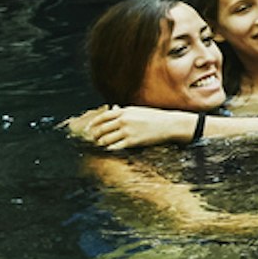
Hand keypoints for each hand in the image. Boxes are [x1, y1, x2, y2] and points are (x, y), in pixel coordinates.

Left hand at [67, 105, 184, 149]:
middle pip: (102, 129)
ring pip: (106, 139)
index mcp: (124, 111)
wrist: (169, 124)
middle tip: (93, 139)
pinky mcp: (132, 141)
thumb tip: (113, 109)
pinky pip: (115, 147)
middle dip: (95, 135)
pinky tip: (109, 149)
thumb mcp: (137, 110)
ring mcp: (127, 131)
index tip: (89, 128)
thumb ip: (123, 110)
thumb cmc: (154, 117)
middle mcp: (124, 120)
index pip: (102, 117)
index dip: (93, 123)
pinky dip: (110, 149)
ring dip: (101, 143)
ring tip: (100, 145)